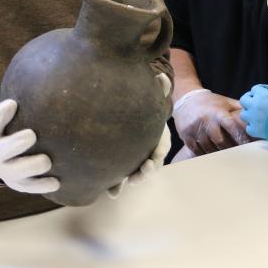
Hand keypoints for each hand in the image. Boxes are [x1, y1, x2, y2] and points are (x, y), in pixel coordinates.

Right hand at [0, 81, 58, 194]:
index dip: (0, 114)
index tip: (12, 103)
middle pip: (3, 151)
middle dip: (16, 143)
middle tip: (31, 135)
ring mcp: (7, 170)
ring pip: (17, 172)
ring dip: (32, 166)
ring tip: (47, 160)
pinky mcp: (18, 184)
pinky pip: (30, 188)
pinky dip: (42, 186)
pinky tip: (57, 182)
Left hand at [107, 73, 173, 198]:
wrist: (130, 114)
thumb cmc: (142, 108)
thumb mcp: (151, 98)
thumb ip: (158, 90)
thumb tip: (161, 76)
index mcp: (158, 138)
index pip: (160, 148)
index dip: (157, 154)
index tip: (153, 159)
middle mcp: (148, 153)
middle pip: (149, 165)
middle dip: (146, 171)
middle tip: (142, 172)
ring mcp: (134, 161)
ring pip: (134, 175)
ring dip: (129, 181)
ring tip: (119, 188)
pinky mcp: (120, 166)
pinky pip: (118, 178)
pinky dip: (114, 185)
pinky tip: (107, 191)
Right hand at [171, 88, 248, 153]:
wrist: (186, 99)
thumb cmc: (211, 102)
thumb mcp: (225, 102)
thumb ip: (239, 108)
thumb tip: (256, 113)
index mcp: (218, 112)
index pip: (231, 126)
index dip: (240, 137)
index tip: (247, 146)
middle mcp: (206, 120)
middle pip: (220, 141)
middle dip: (229, 149)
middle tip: (237, 156)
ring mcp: (195, 128)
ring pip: (208, 147)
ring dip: (217, 153)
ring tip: (224, 157)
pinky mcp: (186, 135)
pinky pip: (196, 150)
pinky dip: (204, 154)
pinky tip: (210, 155)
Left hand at [239, 80, 267, 139]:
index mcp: (262, 95)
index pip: (255, 88)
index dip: (262, 88)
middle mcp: (255, 106)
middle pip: (244, 100)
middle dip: (250, 98)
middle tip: (259, 100)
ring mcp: (254, 120)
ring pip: (244, 114)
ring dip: (250, 112)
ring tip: (258, 113)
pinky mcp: (257, 131)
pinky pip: (249, 128)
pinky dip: (253, 125)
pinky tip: (260, 124)